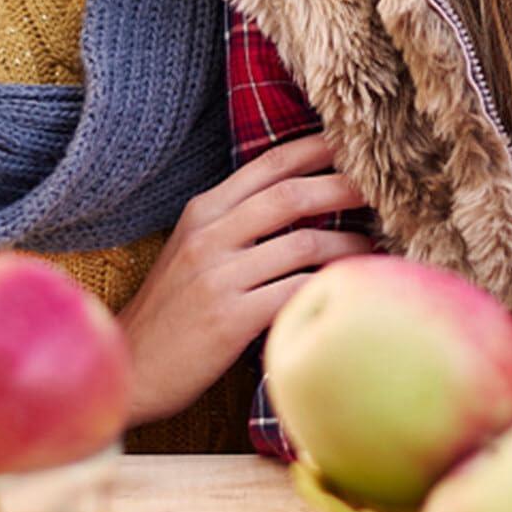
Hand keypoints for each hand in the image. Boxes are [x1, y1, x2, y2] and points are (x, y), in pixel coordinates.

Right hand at [118, 133, 372, 426]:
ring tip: (374, 247)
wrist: (130, 367)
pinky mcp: (230, 318)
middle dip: (343, 186)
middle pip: (291, 195)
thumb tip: (299, 200)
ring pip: (303, 244)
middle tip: (381, 188)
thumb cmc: (172, 312)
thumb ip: (235, 223)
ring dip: (348, 244)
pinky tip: (349, 291)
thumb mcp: (193, 251)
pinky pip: (295, 292)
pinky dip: (328, 287)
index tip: (351, 143)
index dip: (314, 149)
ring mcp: (219, 276)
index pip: (267, 165)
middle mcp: (210, 235)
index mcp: (203, 212)